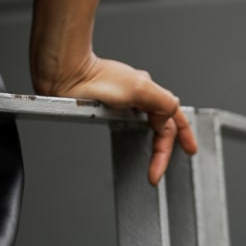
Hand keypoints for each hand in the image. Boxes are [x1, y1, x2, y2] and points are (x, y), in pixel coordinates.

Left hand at [35, 53, 197, 185]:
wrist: (68, 75)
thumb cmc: (97, 78)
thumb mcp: (139, 89)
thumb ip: (162, 102)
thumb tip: (171, 115)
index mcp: (150, 89)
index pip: (171, 120)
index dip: (177, 142)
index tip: (165, 167)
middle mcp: (140, 93)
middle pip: (162, 123)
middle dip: (166, 147)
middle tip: (160, 170)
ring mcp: (125, 99)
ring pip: (149, 122)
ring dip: (155, 140)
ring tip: (155, 159)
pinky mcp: (110, 105)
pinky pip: (131, 121)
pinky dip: (137, 133)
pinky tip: (134, 139)